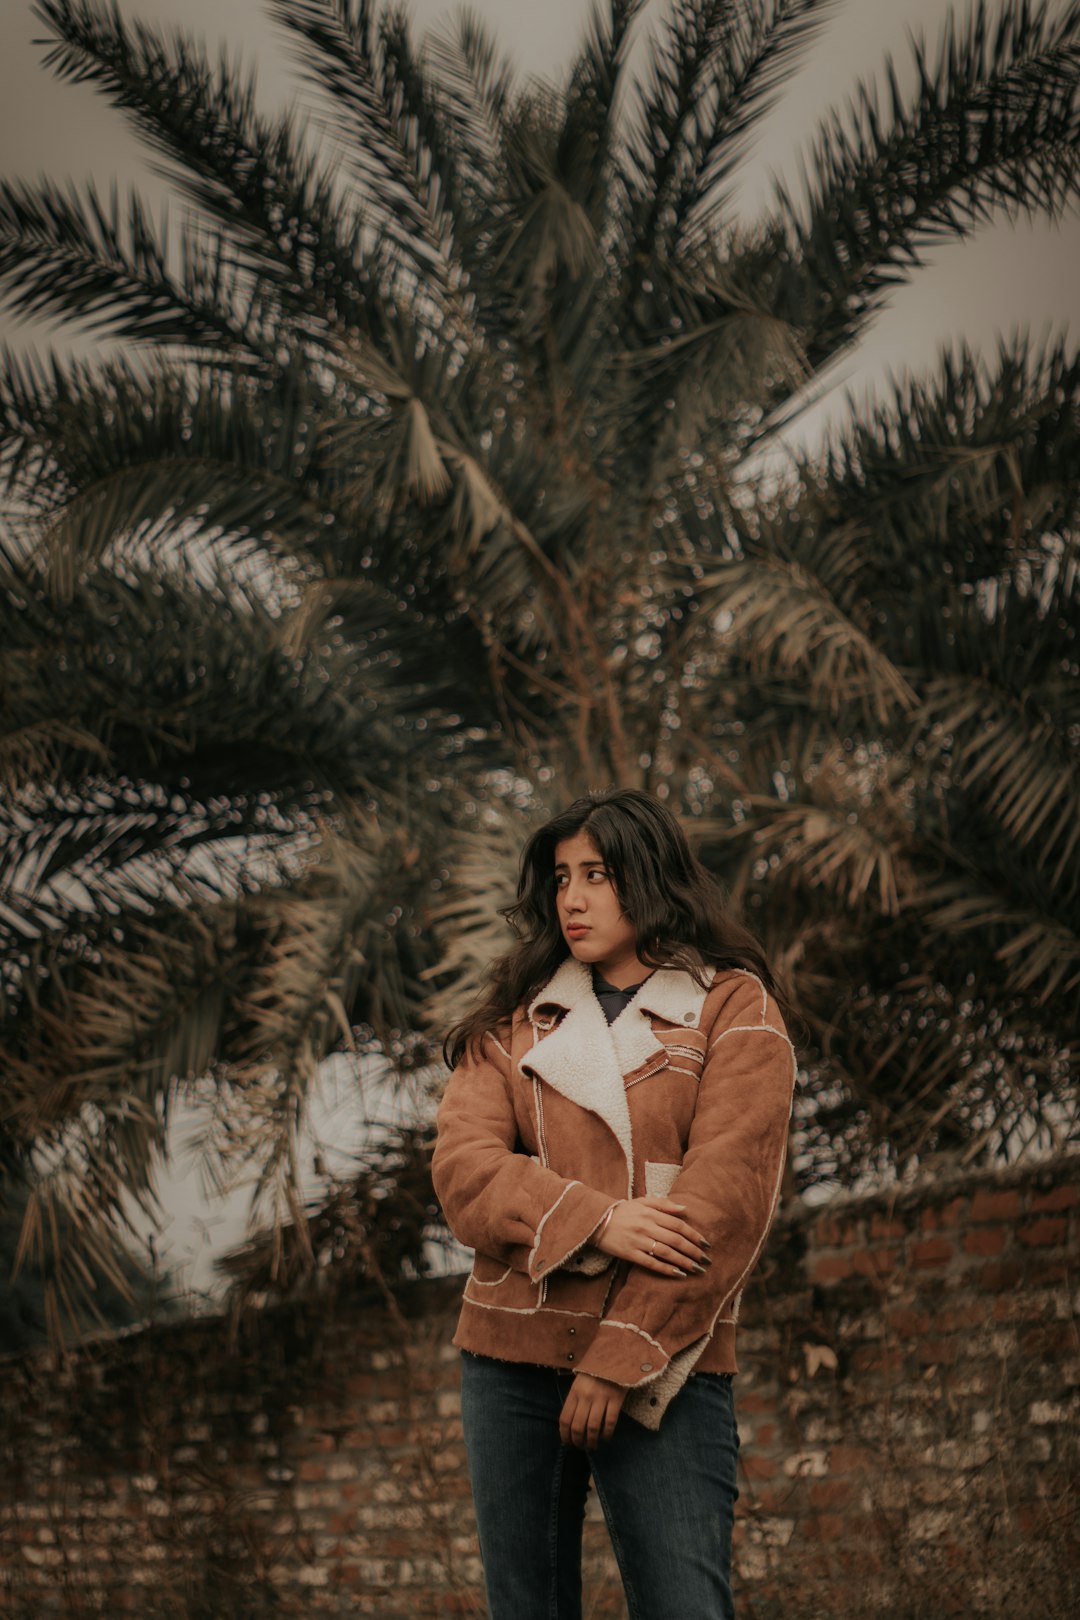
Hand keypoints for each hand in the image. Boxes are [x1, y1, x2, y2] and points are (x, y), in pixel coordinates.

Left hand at [559, 1373, 626, 1449]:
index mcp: (574, 1392)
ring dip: (592, 1442)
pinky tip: (605, 1438)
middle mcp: (585, 1396)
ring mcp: (601, 1398)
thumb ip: (575, 1401)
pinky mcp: (616, 1400)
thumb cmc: (594, 1372)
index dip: (565, 1435)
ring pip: (593, 1428)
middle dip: (578, 1442)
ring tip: (593, 1447)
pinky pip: (610, 1423)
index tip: (568, 1444)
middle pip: (578, 1427)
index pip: (565, 1419)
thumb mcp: (579, 1383)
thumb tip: (570, 1426)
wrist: (614, 1356)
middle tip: (581, 1447)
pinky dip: (607, 1434)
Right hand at [594, 1195, 709, 1276]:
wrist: (596, 1220)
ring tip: (696, 1269)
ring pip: (666, 1253)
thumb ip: (663, 1204)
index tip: (705, 1244)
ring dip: (684, 1262)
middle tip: (706, 1260)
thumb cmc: (622, 1211)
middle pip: (675, 1240)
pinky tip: (678, 1274)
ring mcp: (638, 1240)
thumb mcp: (642, 1201)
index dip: (694, 1235)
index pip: (678, 1224)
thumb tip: (684, 1208)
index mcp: (651, 1213)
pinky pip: (651, 1263)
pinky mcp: (630, 1253)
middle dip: (693, 1251)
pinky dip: (666, 1269)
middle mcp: (646, 1226)